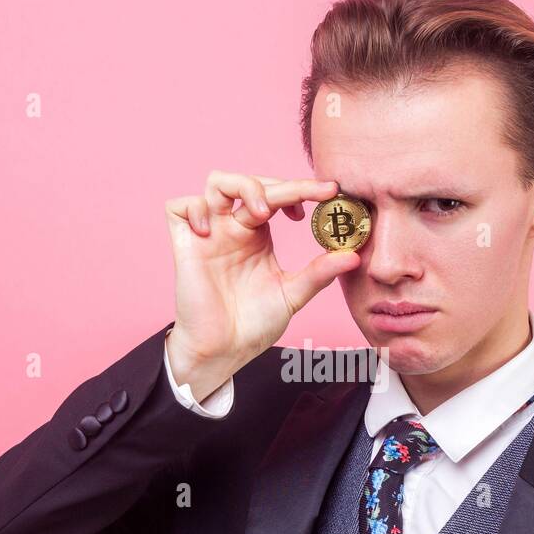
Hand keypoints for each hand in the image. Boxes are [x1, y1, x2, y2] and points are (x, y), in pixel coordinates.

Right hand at [163, 171, 360, 394]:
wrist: (224, 351)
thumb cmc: (253, 324)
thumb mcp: (293, 294)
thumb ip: (319, 272)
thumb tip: (353, 256)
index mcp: (258, 234)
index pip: (279, 196)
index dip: (303, 188)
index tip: (330, 191)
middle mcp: (233, 227)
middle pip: (252, 182)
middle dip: (281, 185)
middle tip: (304, 202)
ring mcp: (209, 233)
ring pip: (217, 182)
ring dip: (243, 186)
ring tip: (262, 214)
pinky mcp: (184, 244)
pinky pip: (179, 206)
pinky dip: (196, 208)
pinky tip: (211, 231)